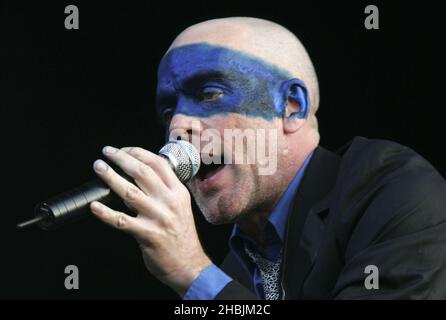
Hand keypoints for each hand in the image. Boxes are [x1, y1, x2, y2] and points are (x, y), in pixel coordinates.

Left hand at [89, 145, 210, 295]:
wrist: (188, 264)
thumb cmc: (181, 234)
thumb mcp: (180, 206)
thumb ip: (164, 190)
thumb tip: (136, 176)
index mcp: (178, 192)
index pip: (158, 164)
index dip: (138, 152)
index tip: (124, 149)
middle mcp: (169, 202)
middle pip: (142, 172)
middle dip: (122, 158)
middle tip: (107, 152)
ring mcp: (158, 218)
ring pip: (129, 192)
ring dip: (111, 177)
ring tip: (99, 168)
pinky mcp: (147, 235)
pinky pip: (121, 220)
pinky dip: (105, 213)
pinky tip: (95, 206)